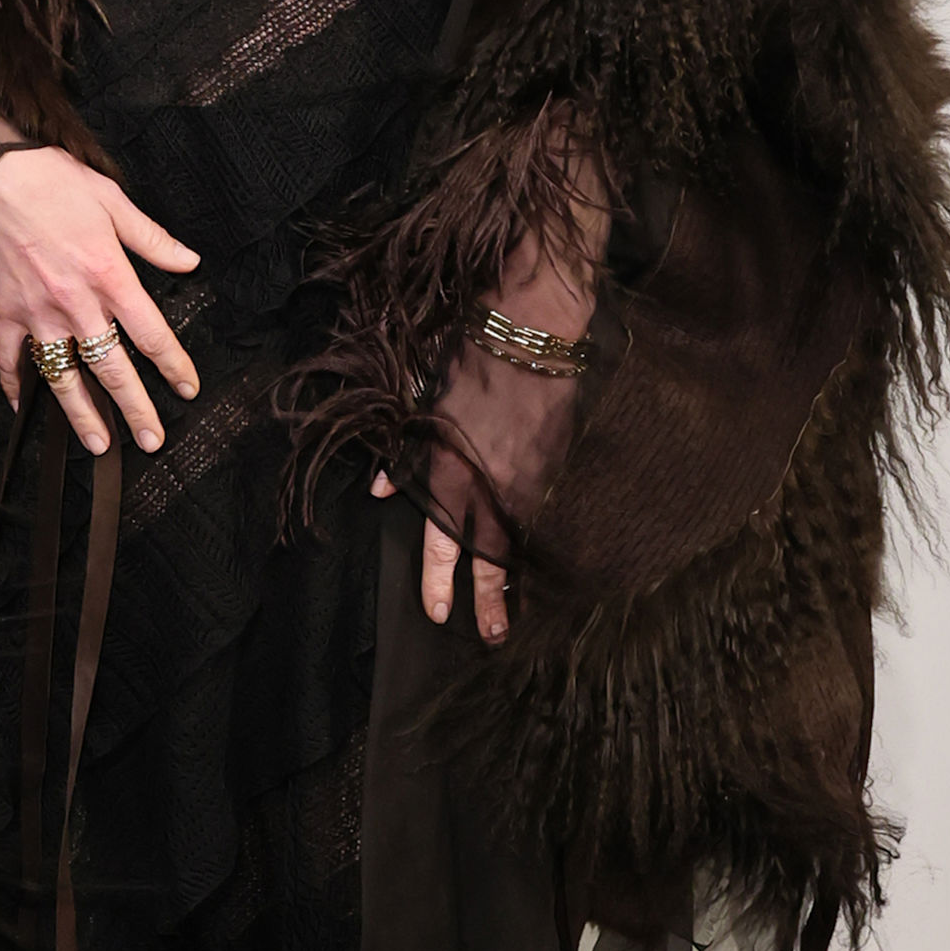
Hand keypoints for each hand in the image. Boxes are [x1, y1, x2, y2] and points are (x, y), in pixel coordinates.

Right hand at [0, 146, 200, 453]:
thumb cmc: (54, 180)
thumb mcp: (114, 201)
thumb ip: (152, 240)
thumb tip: (189, 261)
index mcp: (109, 276)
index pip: (151, 335)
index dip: (174, 366)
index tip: (188, 388)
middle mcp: (76, 303)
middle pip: (112, 369)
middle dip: (135, 409)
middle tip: (151, 440)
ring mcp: (36, 312)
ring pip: (63, 376)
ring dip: (82, 414)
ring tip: (98, 444)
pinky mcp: (3, 310)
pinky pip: (9, 358)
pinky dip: (15, 384)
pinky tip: (23, 406)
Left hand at [371, 213, 597, 644]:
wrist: (539, 314)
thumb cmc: (474, 347)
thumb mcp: (427, 397)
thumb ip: (407, 451)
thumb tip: (386, 491)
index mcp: (457, 465)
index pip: (444, 539)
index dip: (440, 578)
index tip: (440, 613)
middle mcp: (498, 477)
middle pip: (491, 552)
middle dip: (488, 598)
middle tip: (488, 636)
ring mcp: (537, 470)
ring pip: (523, 533)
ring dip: (515, 571)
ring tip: (512, 608)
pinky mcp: (564, 454)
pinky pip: (547, 505)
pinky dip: (539, 530)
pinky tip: (539, 549)